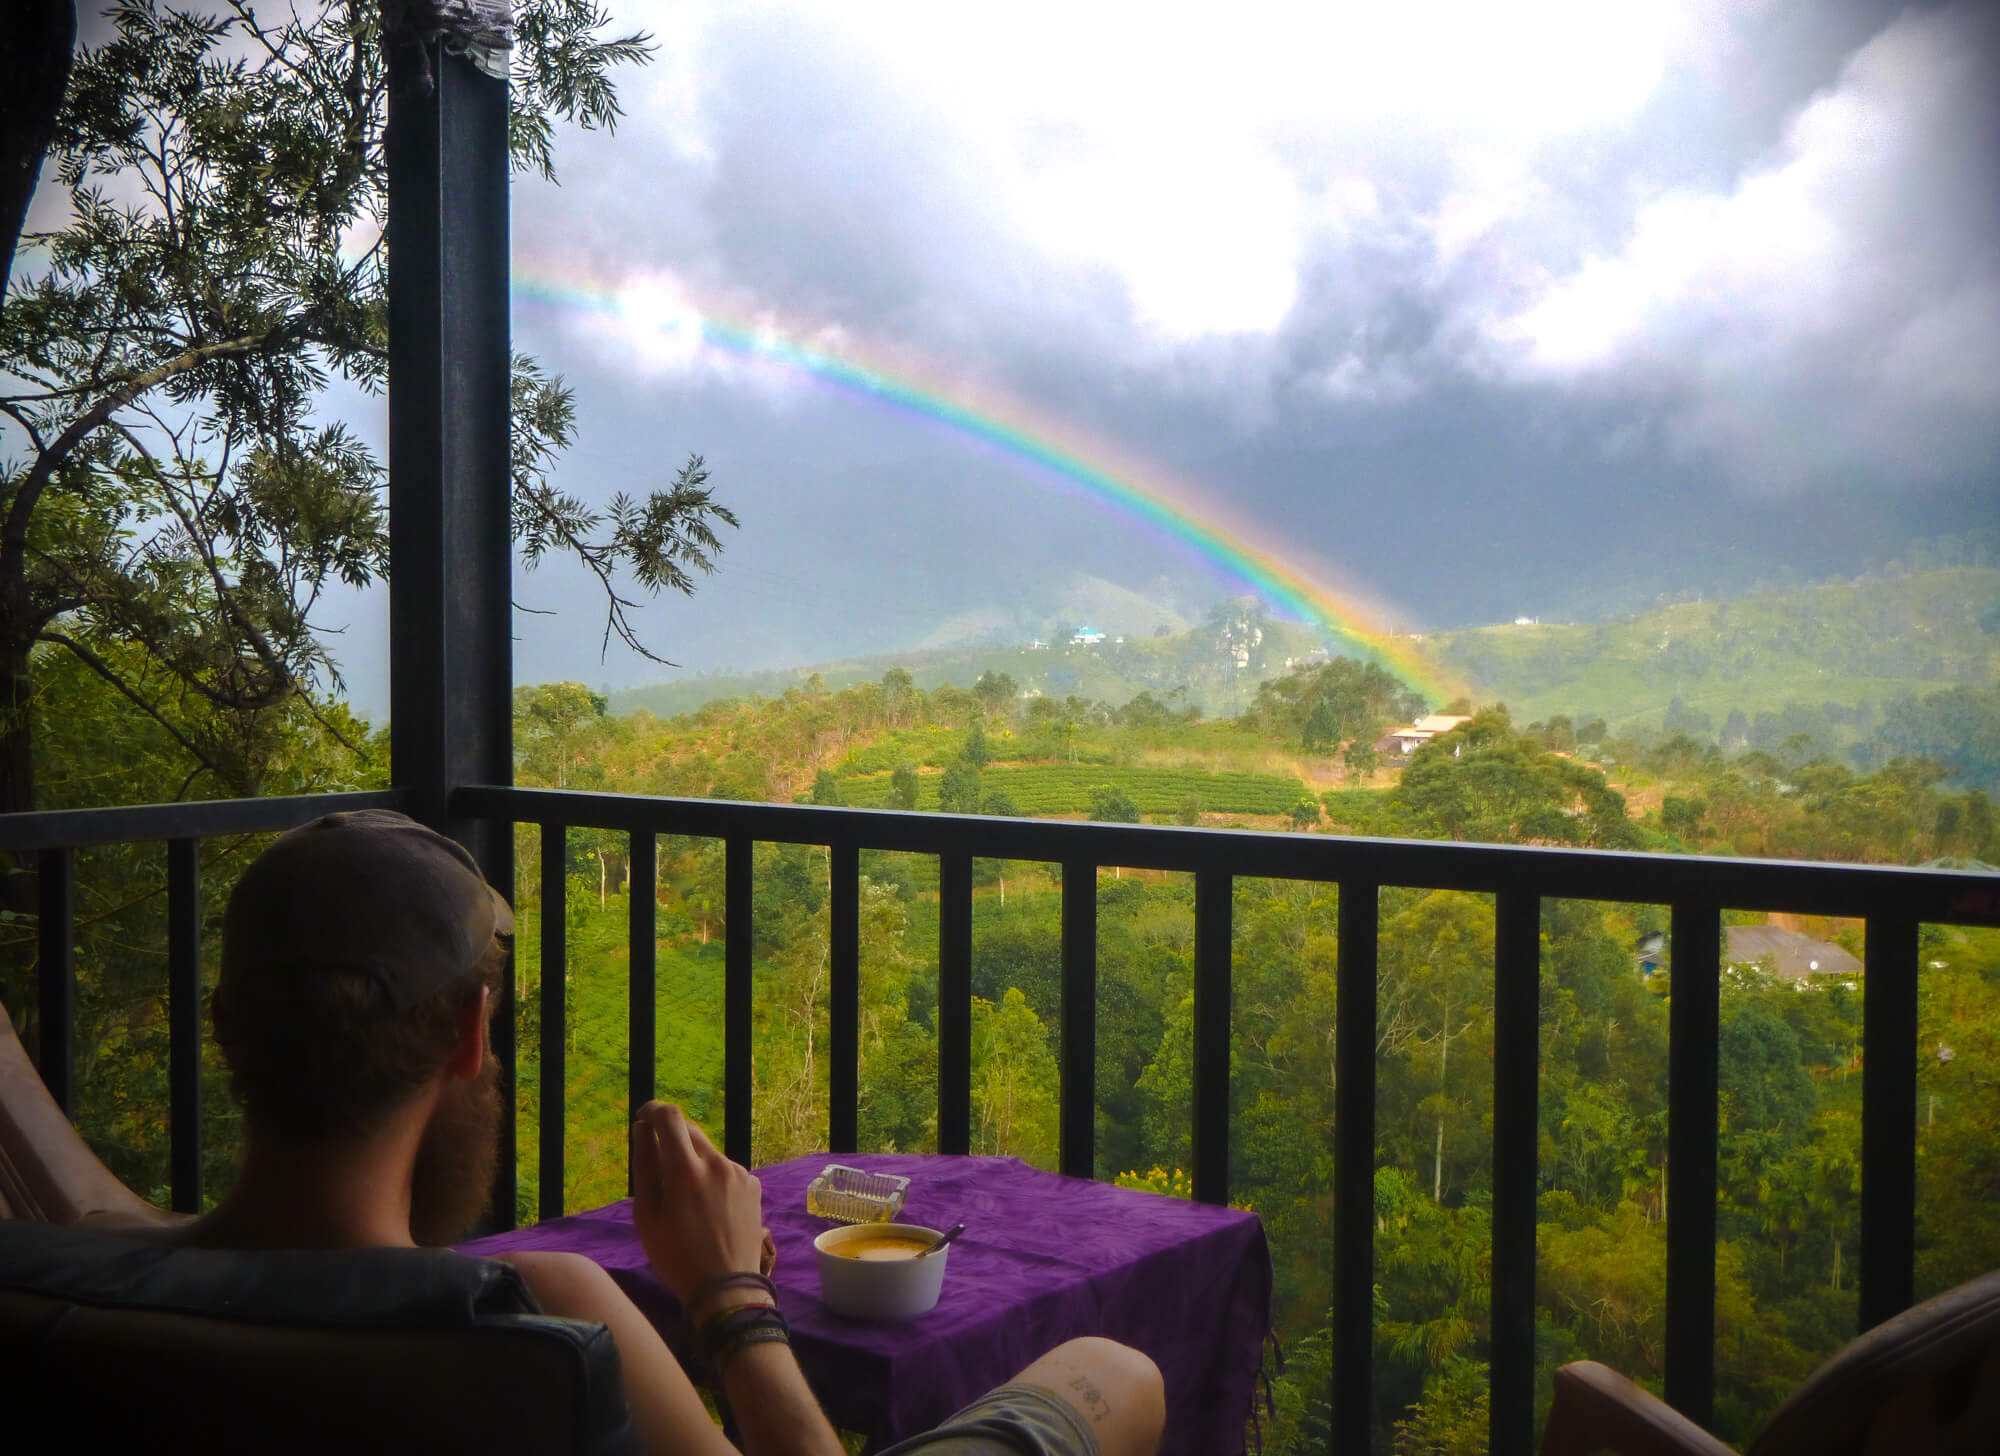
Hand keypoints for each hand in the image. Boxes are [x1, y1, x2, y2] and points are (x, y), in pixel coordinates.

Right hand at [630, 1102, 769, 1319]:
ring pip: (708, 1152)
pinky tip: (708, 1208)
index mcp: (686, 1170)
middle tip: (659, 1165)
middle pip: (690, 1131)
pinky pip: (725, 1169)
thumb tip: (642, 1130)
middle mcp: (717, 1163)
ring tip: (685, 1199)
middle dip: (671, 1138)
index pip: (670, 1117)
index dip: (653, 1110)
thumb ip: (644, 1167)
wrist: (727, 1287)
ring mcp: (739, 1173)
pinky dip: (712, 1177)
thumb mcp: (647, 1216)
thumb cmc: (676, 1256)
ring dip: (692, 1161)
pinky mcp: (753, 1185)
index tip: (643, 1118)